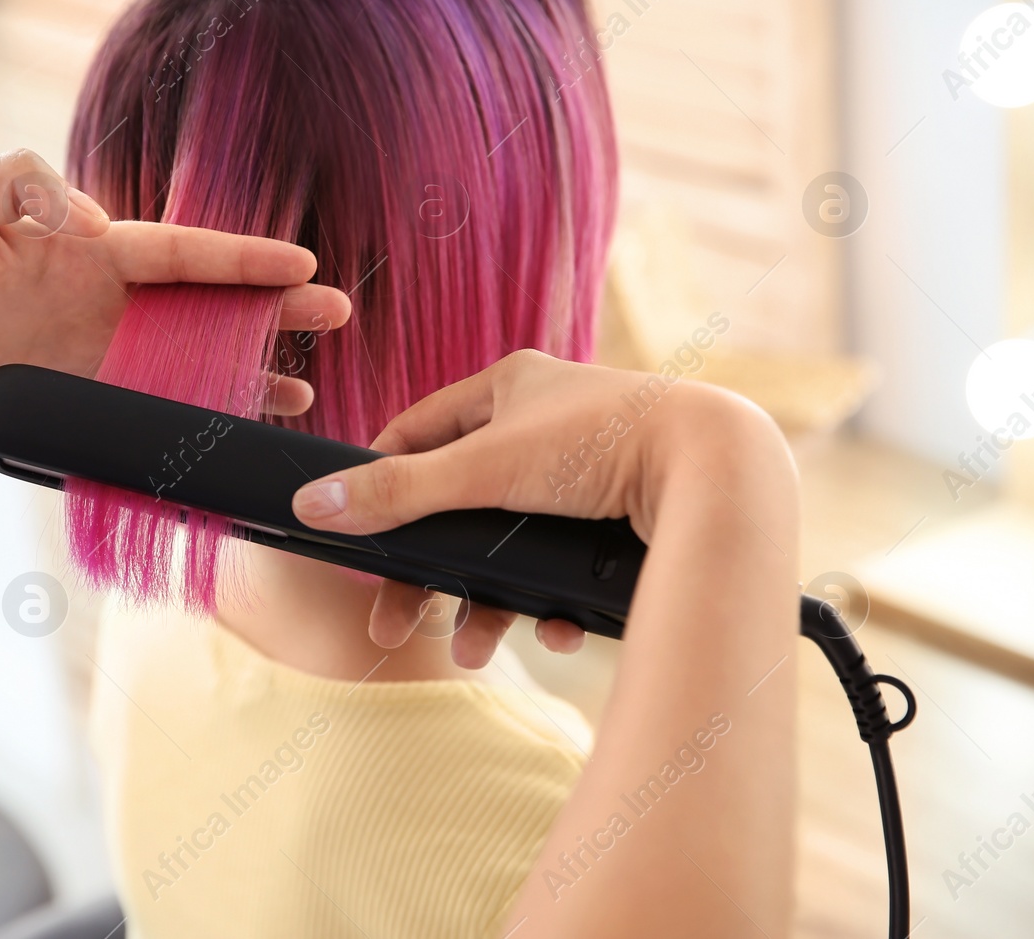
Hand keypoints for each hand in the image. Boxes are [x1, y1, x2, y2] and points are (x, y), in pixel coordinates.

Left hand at [0, 149, 351, 420]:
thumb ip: (19, 185)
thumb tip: (89, 220)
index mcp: (75, 246)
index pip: (174, 250)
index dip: (238, 258)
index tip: (299, 263)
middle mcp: (89, 296)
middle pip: (196, 304)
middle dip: (266, 307)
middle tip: (334, 312)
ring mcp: (77, 348)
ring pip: (177, 359)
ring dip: (238, 370)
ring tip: (300, 388)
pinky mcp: (56, 393)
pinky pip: (133, 405)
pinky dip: (181, 415)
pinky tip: (219, 425)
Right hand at [289, 350, 779, 667]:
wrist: (721, 476)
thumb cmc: (605, 446)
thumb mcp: (484, 470)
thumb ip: (397, 493)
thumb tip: (311, 504)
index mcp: (510, 386)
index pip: (416, 431)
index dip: (381, 481)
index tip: (354, 532)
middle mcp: (546, 420)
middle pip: (460, 504)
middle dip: (433, 570)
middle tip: (398, 620)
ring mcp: (586, 469)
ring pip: (512, 543)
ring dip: (490, 600)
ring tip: (475, 647)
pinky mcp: (620, 514)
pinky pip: (565, 562)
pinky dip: (550, 600)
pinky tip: (552, 631)